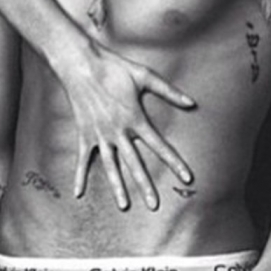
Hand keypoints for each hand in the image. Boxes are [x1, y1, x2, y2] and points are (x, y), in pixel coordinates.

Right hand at [53, 43, 195, 210]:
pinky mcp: (84, 134)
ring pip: (110, 166)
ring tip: (123, 205)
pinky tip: (78, 193)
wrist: (82, 65)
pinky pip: (82, 159)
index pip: (160, 147)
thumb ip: (169, 92)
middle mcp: (118, 132)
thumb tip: (192, 103)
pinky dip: (79, 176)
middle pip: (135, 164)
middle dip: (145, 185)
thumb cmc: (114, 68)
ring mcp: (100, 135)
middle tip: (154, 205)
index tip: (186, 178)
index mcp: (136, 119)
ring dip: (117, 187)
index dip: (174, 163)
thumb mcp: (145, 76)